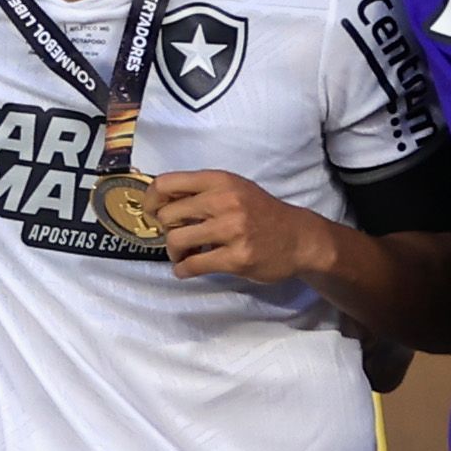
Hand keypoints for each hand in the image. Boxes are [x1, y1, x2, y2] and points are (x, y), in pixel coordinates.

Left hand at [153, 168, 338, 286]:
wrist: (299, 238)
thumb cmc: (260, 213)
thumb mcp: (233, 189)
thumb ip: (200, 191)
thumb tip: (157, 202)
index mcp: (220, 180)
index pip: (166, 183)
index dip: (151, 200)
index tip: (152, 213)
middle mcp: (225, 201)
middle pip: (167, 215)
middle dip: (165, 230)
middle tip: (178, 237)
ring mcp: (232, 230)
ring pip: (176, 241)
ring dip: (174, 252)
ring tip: (185, 254)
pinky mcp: (237, 258)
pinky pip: (193, 265)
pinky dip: (183, 270)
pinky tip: (188, 269)